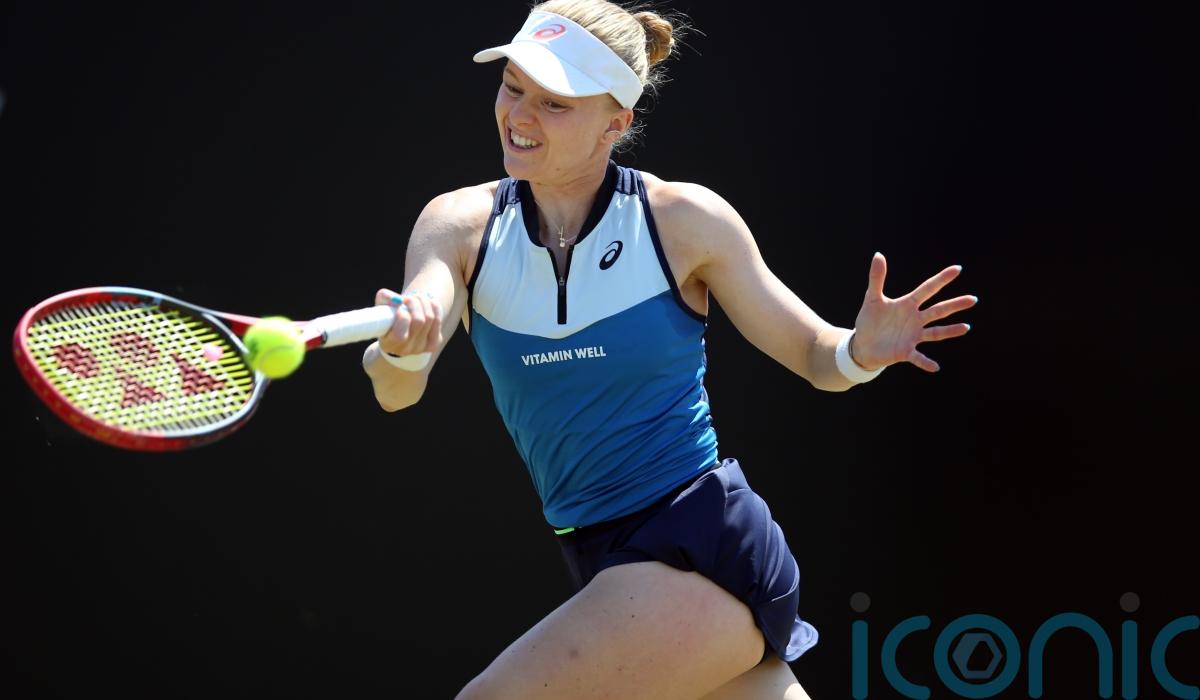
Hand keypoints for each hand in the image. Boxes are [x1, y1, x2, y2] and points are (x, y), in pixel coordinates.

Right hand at [374, 288, 442, 357]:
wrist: (402, 330)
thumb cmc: (388, 316)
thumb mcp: (381, 306)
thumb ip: (385, 298)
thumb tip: (399, 300)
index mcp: (388, 344)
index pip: (399, 336)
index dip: (402, 318)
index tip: (400, 307)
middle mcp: (405, 349)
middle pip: (418, 321)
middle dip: (415, 303)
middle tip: (409, 298)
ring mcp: (421, 348)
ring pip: (429, 318)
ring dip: (424, 302)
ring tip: (417, 298)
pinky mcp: (433, 344)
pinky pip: (438, 320)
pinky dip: (434, 307)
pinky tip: (427, 303)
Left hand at [850, 253, 975, 372]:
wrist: (862, 344)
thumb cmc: (870, 321)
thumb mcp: (872, 299)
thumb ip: (876, 278)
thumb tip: (878, 254)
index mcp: (908, 305)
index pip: (927, 289)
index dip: (941, 279)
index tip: (957, 269)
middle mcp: (915, 320)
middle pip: (938, 310)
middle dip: (954, 305)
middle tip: (972, 299)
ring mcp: (913, 336)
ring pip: (935, 332)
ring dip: (950, 331)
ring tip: (965, 327)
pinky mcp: (906, 352)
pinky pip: (918, 358)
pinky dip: (926, 362)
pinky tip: (935, 367)